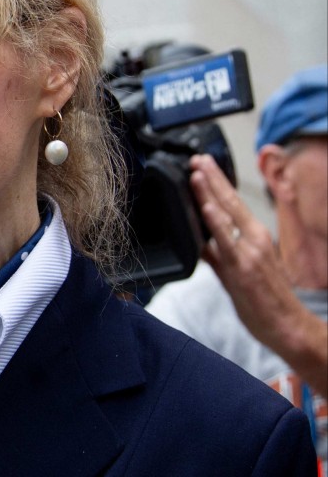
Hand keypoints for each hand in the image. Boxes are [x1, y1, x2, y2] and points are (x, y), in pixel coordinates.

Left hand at [189, 154, 302, 346]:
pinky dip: (215, 223)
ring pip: (226, 216)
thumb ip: (218, 254)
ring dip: (210, 193)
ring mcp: (248, 252)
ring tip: (197, 172)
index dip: (217, 183)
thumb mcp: (240, 269)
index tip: (202, 165)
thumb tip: (200, 243)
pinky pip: (225, 242)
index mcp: (255, 236)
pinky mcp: (242, 268)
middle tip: (196, 159)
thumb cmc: (266, 299)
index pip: (233, 203)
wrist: (288, 327)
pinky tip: (205, 208)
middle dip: (212, 178)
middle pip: (230, 201)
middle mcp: (254, 239)